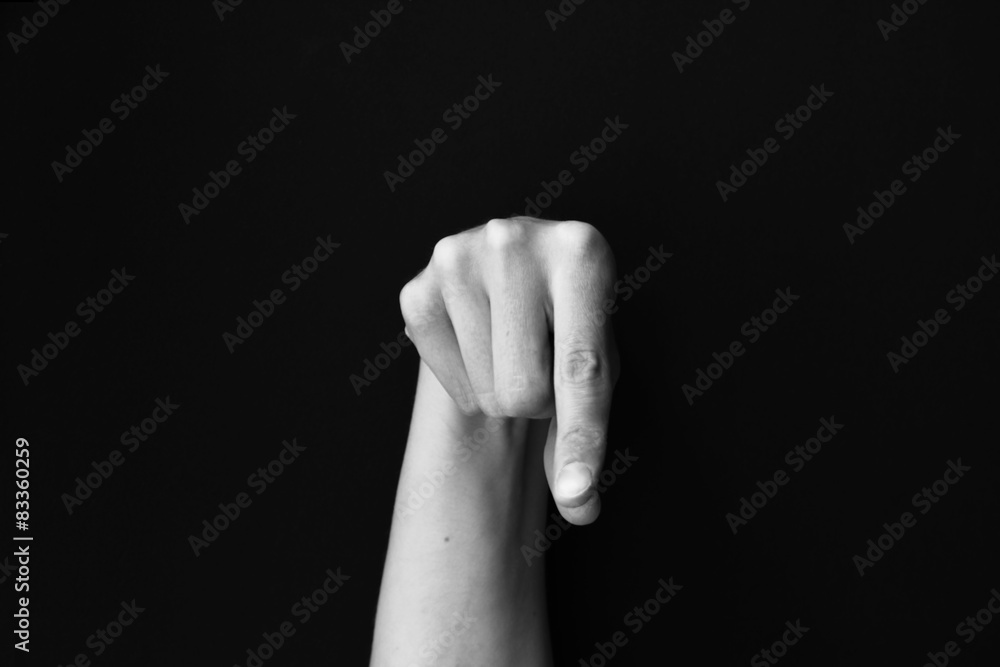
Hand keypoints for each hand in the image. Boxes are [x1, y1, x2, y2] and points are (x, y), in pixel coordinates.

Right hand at [399, 217, 619, 524]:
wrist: (516, 281)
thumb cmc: (568, 326)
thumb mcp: (596, 363)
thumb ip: (588, 433)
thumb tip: (580, 506)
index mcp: (581, 250)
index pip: (580, 369)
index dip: (581, 442)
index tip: (577, 497)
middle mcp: (514, 239)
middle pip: (525, 393)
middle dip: (538, 402)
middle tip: (540, 359)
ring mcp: (456, 258)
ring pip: (487, 395)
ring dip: (501, 389)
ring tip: (509, 346)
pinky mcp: (415, 289)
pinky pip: (445, 383)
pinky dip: (465, 381)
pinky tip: (476, 342)